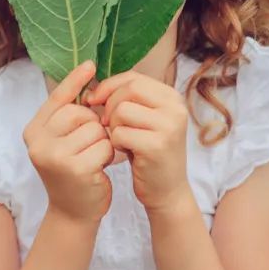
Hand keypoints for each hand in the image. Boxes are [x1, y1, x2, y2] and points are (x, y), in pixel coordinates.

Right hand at [24, 60, 114, 223]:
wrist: (73, 213)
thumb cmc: (73, 171)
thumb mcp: (63, 141)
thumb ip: (69, 115)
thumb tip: (88, 73)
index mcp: (33, 131)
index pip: (57, 98)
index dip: (74, 81)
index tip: (91, 65)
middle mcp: (38, 141)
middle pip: (79, 112)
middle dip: (94, 124)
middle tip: (92, 144)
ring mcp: (54, 155)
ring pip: (94, 128)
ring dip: (102, 141)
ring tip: (95, 157)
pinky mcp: (74, 168)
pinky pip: (103, 145)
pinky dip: (108, 155)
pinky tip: (100, 168)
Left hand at [84, 70, 189, 210]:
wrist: (167, 191)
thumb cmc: (148, 153)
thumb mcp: (143, 119)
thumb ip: (128, 99)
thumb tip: (93, 86)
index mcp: (172, 97)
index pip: (134, 77)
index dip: (109, 86)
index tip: (94, 100)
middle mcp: (175, 108)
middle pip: (129, 89)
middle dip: (109, 105)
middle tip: (105, 123)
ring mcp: (169, 126)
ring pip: (122, 110)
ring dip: (112, 126)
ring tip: (120, 139)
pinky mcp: (157, 145)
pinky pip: (120, 133)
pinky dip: (115, 142)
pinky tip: (124, 151)